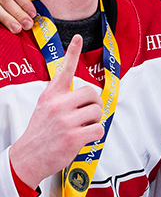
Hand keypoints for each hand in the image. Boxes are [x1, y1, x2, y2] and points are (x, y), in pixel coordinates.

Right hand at [8, 36, 104, 189]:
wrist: (27, 158)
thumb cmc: (41, 133)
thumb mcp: (45, 108)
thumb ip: (62, 98)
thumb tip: (86, 94)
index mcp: (50, 96)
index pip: (63, 70)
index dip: (72, 52)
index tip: (78, 38)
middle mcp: (57, 105)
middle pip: (92, 93)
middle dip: (93, 105)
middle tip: (84, 116)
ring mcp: (65, 120)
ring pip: (97, 111)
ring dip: (93, 121)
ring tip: (80, 128)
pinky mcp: (73, 136)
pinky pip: (98, 129)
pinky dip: (95, 134)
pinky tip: (82, 138)